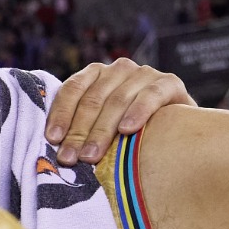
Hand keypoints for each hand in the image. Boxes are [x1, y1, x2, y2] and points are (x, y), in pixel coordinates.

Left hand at [46, 57, 195, 166]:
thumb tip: (55, 153)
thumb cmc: (129, 130)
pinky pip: (150, 95)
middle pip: (93, 100)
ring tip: (91, 155)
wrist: (176, 126)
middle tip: (70, 158)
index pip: (72, 89)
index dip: (61, 114)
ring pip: (117, 100)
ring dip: (102, 130)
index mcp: (96, 74)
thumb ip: (81, 129)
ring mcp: (144, 73)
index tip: (53, 139)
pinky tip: (127, 130)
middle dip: (79, 132)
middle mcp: (119, 69)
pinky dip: (138, 112)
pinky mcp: (169, 83)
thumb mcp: (101, 126)